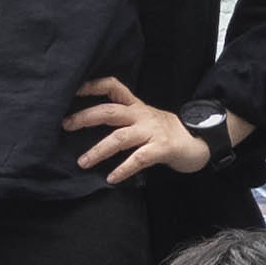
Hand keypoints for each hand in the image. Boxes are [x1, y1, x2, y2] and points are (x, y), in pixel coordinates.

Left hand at [65, 79, 212, 187]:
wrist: (200, 141)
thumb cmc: (167, 132)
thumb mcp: (145, 118)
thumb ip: (124, 119)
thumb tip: (89, 125)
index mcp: (136, 106)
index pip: (113, 87)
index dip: (93, 86)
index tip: (73, 90)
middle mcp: (142, 115)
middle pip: (110, 112)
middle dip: (85, 117)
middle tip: (65, 125)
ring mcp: (152, 132)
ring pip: (120, 138)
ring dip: (98, 150)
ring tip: (83, 162)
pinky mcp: (162, 148)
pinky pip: (138, 159)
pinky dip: (123, 169)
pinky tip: (111, 178)